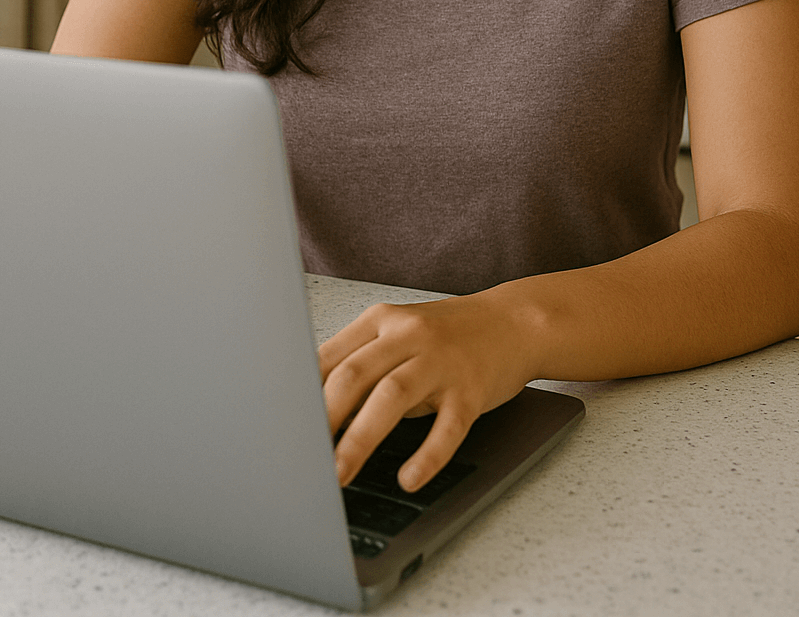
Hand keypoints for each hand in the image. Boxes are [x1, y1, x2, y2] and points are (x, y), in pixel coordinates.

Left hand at [318, 288, 536, 492]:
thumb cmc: (447, 335)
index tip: (284, 429)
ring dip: (361, 438)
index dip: (303, 396)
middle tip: (303, 458)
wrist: (514, 322)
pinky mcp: (471, 389)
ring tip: (340, 474)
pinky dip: (427, 455)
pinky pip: (447, 426)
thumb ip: (361, 361)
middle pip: (354, 374)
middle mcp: (408, 335)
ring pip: (392, 396)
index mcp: (381, 320)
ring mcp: (441, 361)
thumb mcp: (398, 334)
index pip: (330, 357)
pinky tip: (410, 477)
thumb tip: (311, 408)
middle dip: (323, 420)